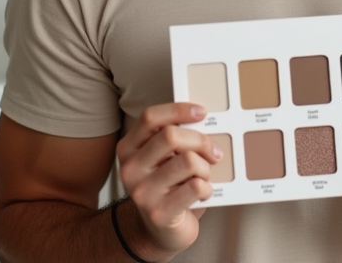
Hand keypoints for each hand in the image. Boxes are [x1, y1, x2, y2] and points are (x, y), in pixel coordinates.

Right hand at [115, 102, 221, 260]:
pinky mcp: (160, 213)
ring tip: (203, 176)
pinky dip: (207, 188)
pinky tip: (202, 193)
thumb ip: (173, 139)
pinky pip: (196, 187)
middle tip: (213, 151)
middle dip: (200, 141)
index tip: (201, 112)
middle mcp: (130, 169)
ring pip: (188, 161)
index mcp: (128, 149)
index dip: (179, 110)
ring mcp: (143, 193)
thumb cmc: (166, 187)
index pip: (150, 118)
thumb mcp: (162, 159)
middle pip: (171, 136)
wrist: (157, 230)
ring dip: (205, 168)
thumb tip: (201, 120)